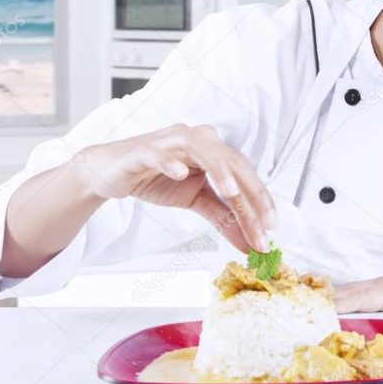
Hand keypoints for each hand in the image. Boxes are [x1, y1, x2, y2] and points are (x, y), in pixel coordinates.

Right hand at [77, 123, 274, 251]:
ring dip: (220, 170)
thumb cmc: (156, 178)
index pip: (244, 173)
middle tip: (262, 223)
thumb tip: (250, 243)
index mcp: (213, 150)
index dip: (260, 199)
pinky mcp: (144, 150)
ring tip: (232, 193)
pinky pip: (160, 153)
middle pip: (231, 162)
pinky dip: (171, 162)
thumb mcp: (195, 200)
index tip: (271, 227)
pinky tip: (181, 174)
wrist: (111, 173)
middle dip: (249, 194)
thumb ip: (223, 218)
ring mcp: (171, 142)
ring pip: (203, 151)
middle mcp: (198, 140)